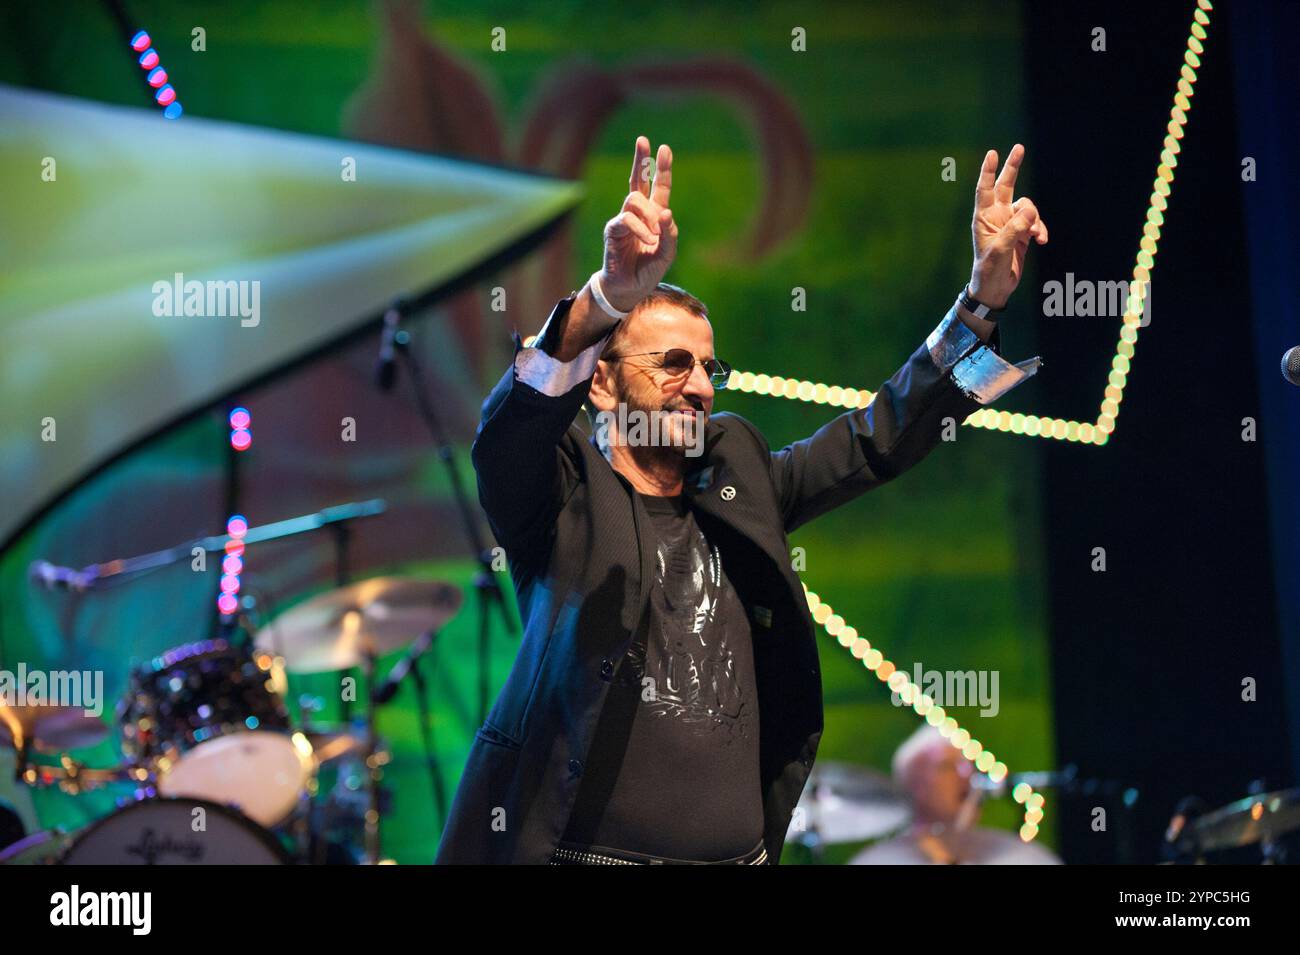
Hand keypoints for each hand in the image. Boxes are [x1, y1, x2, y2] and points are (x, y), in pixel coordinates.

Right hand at [599, 136, 677, 311]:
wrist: (629, 288)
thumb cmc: (648, 270)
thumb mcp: (667, 254)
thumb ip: (670, 234)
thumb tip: (666, 212)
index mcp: (653, 216)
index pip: (658, 188)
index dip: (661, 169)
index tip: (663, 148)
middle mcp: (638, 214)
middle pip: (638, 180)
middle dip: (642, 160)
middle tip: (644, 140)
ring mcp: (624, 220)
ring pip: (634, 199)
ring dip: (649, 214)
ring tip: (655, 236)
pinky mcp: (613, 230)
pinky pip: (627, 219)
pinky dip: (641, 228)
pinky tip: (648, 240)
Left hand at [969, 144, 1048, 308]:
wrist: (996, 288)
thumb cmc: (990, 270)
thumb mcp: (1000, 249)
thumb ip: (1014, 228)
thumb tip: (1030, 210)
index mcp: (984, 218)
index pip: (985, 190)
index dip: (989, 171)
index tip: (992, 154)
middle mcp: (997, 216)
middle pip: (1006, 185)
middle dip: (1013, 167)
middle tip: (1019, 147)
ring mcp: (1011, 223)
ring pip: (1028, 207)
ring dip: (1036, 219)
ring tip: (1037, 236)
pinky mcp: (1022, 232)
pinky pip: (1036, 222)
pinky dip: (1041, 229)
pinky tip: (1042, 240)